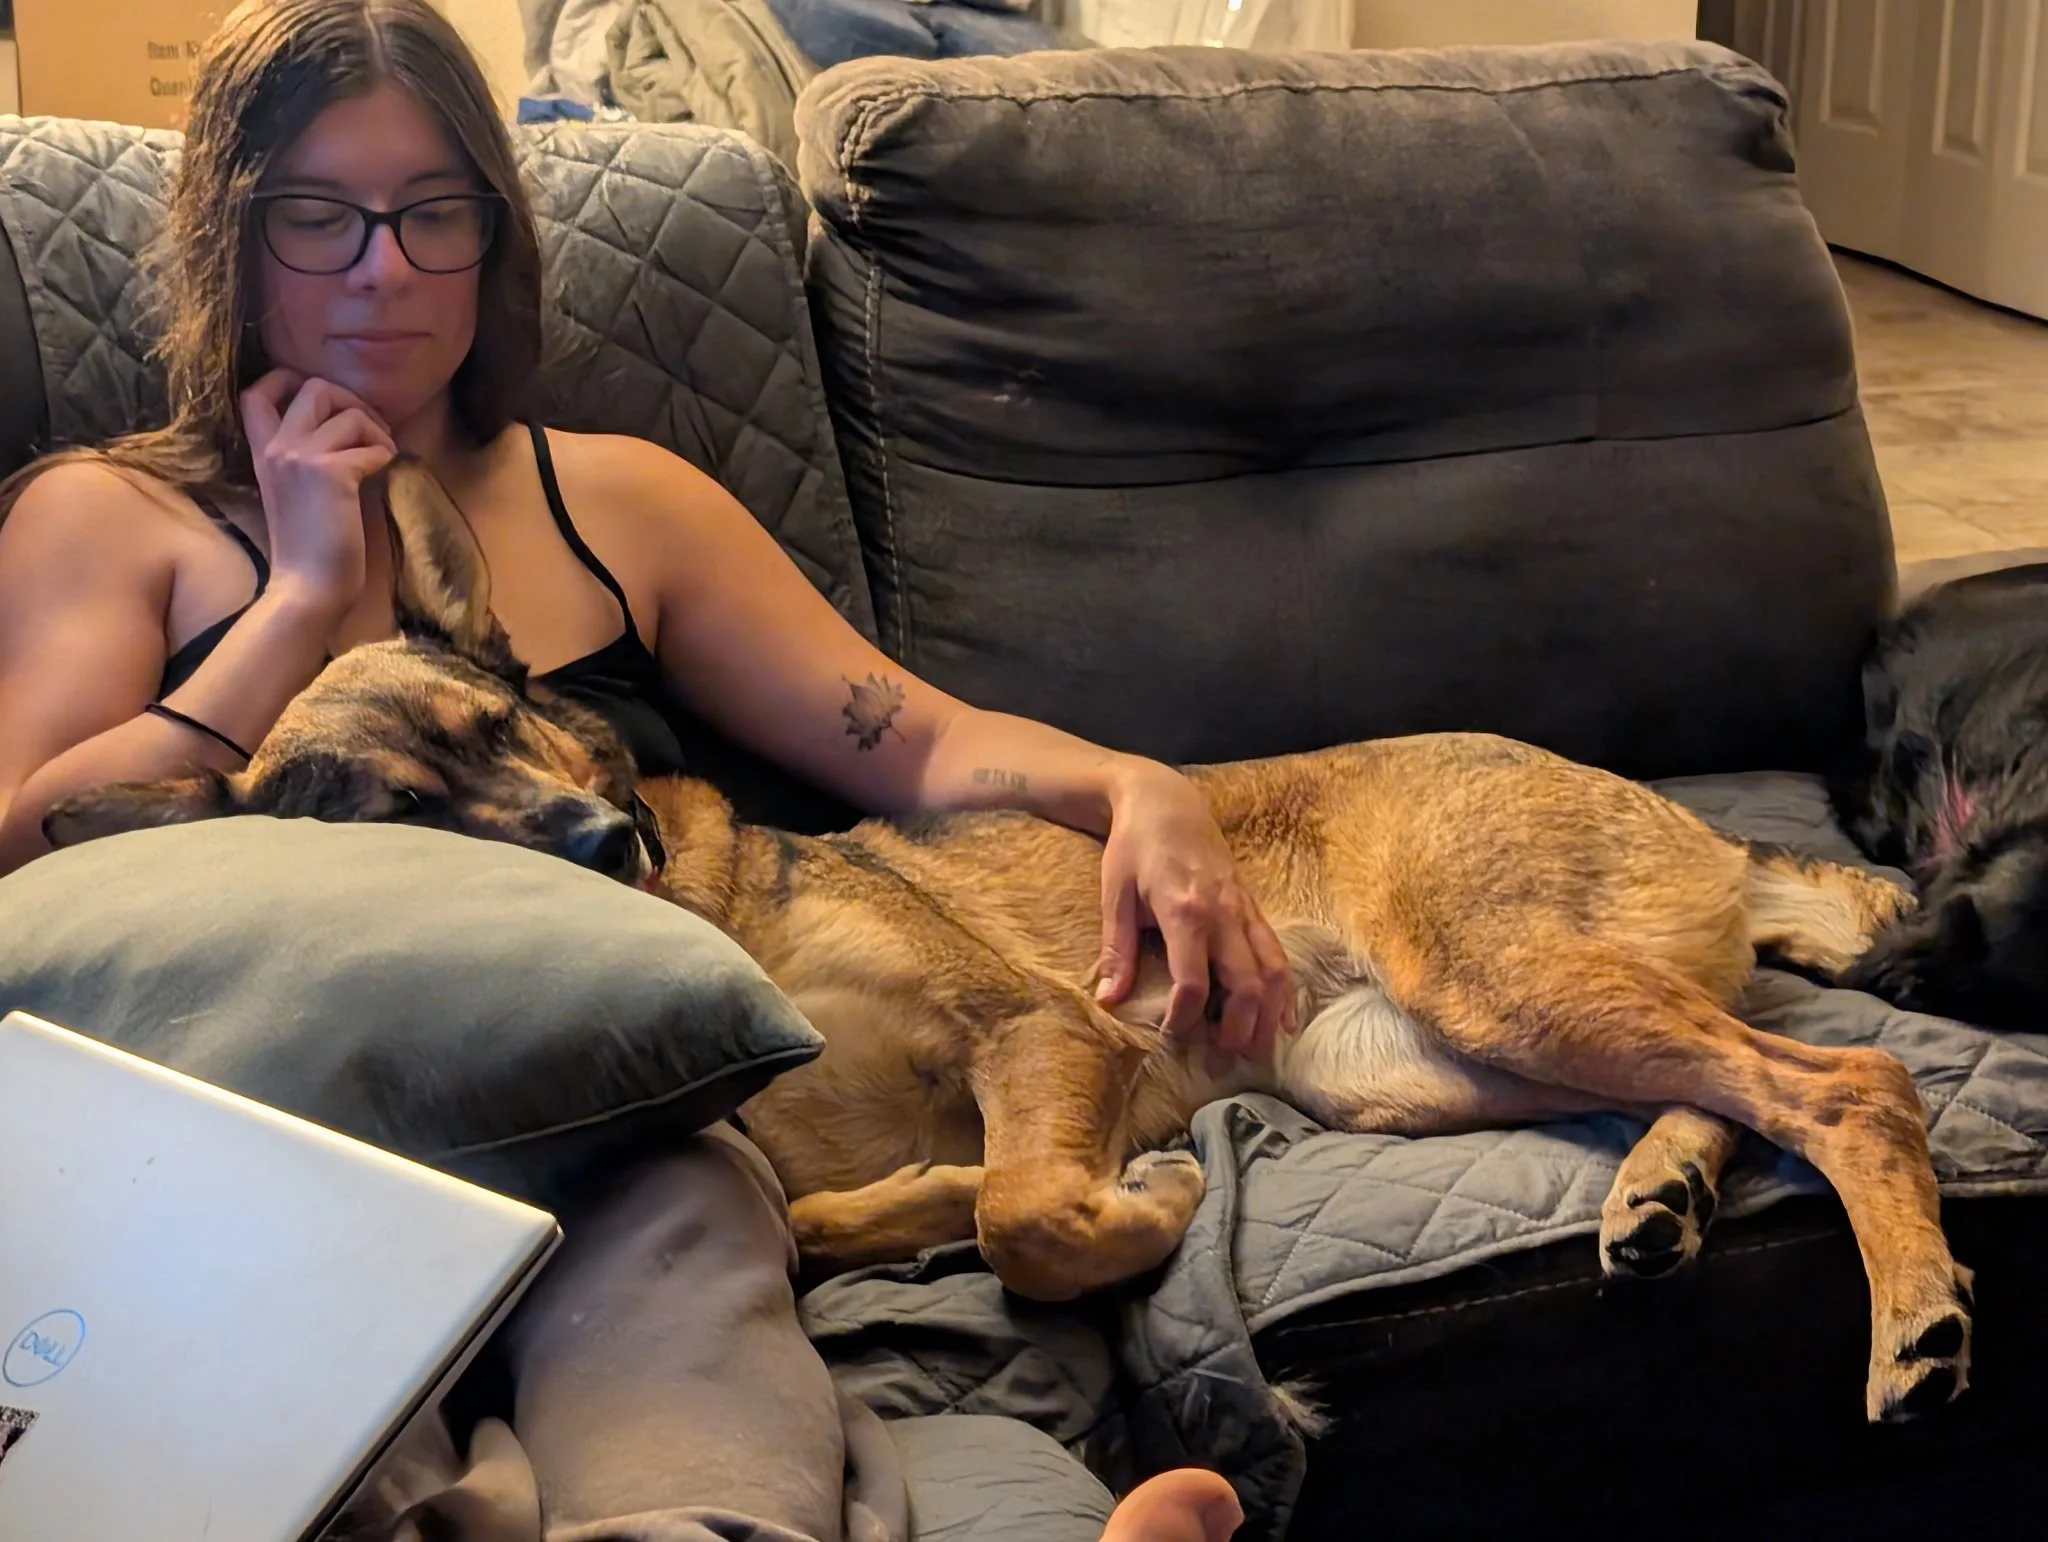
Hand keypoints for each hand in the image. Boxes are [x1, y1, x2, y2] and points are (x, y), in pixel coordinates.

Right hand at [240, 369, 396, 613]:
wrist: (308, 586)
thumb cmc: (309, 546)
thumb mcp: (295, 491)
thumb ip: (305, 456)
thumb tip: (347, 426)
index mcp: (263, 452)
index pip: (255, 392)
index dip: (287, 379)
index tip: (322, 399)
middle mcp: (277, 447)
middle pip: (313, 386)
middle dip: (351, 400)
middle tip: (369, 431)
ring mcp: (301, 457)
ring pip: (348, 412)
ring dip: (375, 431)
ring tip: (381, 456)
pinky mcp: (331, 474)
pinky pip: (370, 445)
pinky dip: (385, 455)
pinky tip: (382, 474)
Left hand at [1093, 763, 1294, 1066]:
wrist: (1166, 800)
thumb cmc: (1134, 846)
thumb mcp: (1115, 894)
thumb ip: (1117, 950)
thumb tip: (1107, 1000)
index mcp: (1184, 911)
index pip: (1194, 982)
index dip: (1184, 1019)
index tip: (1172, 1037)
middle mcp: (1223, 913)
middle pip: (1245, 984)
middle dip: (1238, 1029)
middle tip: (1224, 1062)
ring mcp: (1244, 909)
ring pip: (1272, 971)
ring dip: (1268, 1016)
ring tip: (1259, 1050)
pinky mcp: (1253, 906)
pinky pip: (1278, 952)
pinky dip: (1284, 989)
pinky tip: (1284, 1018)